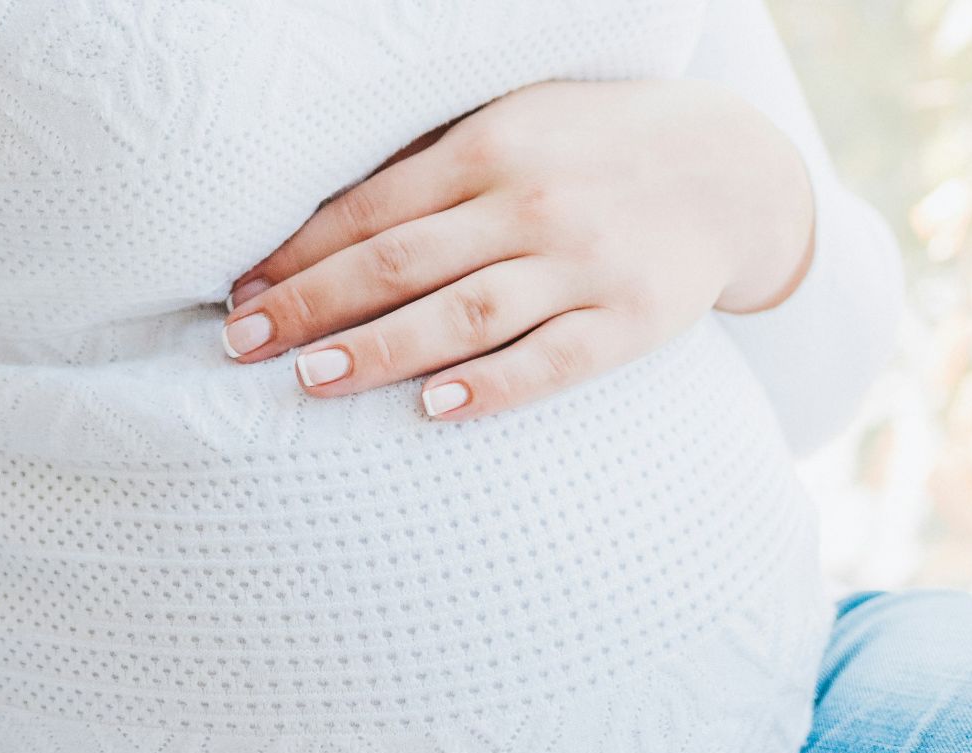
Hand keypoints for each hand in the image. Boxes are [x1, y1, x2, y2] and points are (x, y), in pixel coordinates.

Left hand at [219, 79, 815, 419]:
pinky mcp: (630, 320)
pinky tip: (433, 408)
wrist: (732, 168)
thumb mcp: (512, 125)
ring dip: (380, 348)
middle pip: (399, 262)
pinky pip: (553, 360)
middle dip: (311, 304)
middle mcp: (530, 202)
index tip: (238, 296)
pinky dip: (492, 386)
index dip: (297, 255)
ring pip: (464, 313)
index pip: (370, 210)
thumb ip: (427, 169)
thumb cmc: (589, 150)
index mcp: (489, 147)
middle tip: (242, 346)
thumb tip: (313, 227)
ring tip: (310, 378)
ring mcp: (583, 262)